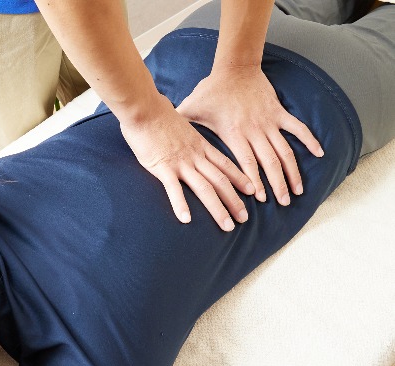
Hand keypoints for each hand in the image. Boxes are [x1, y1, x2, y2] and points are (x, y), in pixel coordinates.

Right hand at [120, 93, 254, 231]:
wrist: (145, 108)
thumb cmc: (158, 114)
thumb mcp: (182, 123)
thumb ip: (188, 135)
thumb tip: (188, 137)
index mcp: (200, 145)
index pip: (226, 164)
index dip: (240, 178)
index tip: (252, 190)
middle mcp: (195, 156)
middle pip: (221, 181)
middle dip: (235, 201)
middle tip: (244, 219)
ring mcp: (181, 163)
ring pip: (205, 188)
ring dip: (218, 208)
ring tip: (228, 226)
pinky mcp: (163, 167)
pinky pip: (174, 189)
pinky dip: (181, 205)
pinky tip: (186, 220)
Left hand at [177, 65, 323, 205]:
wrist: (234, 66)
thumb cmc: (210, 90)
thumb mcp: (190, 109)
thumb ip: (178, 127)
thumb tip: (153, 138)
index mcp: (233, 134)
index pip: (245, 163)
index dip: (254, 182)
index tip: (259, 199)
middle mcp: (254, 130)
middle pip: (268, 162)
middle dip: (276, 185)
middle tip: (282, 204)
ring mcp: (268, 122)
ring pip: (284, 151)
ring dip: (292, 172)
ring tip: (297, 191)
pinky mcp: (279, 112)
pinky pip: (298, 128)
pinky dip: (310, 141)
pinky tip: (320, 154)